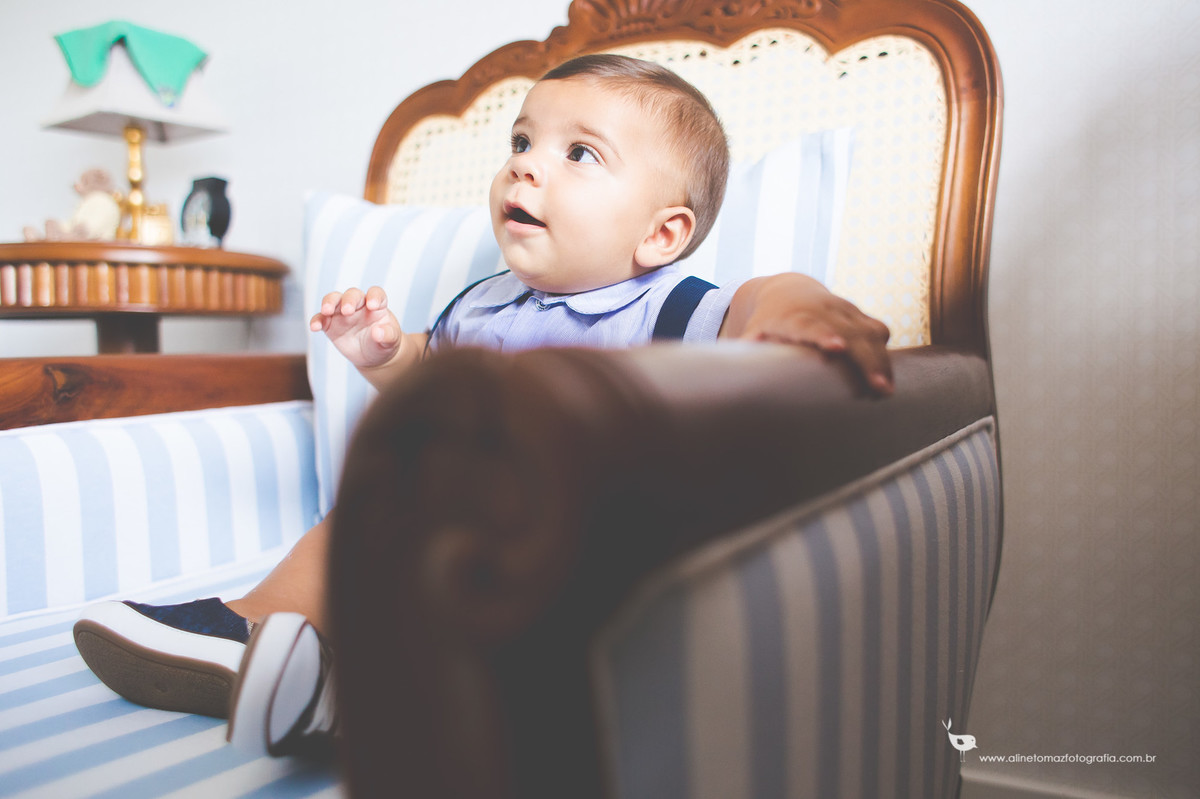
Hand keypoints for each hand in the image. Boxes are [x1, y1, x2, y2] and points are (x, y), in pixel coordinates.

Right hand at [310, 286, 402, 369]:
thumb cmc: (384, 343)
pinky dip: (317, 320)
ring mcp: (342, 313)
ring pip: (333, 300)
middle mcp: (359, 305)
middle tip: (347, 310)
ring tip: (326, 311)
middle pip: (352, 294)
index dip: (374, 296)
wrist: (373, 356)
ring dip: (329, 303)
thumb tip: (378, 332)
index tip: (372, 305)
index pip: (376, 293)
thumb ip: (388, 335)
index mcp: (377, 305)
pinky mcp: (330, 324)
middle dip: (348, 300)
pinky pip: (321, 319)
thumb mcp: (391, 341)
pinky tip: (315, 327)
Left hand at [723, 274, 893, 395]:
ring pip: (869, 332)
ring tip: (885, 390)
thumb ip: (748, 352)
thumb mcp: (753, 334)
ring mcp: (844, 310)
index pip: (811, 324)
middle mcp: (823, 309)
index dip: (824, 335)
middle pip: (849, 332)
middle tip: (878, 388)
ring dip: (881, 361)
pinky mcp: (858, 315)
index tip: (836, 348)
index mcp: (794, 315)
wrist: (785, 290)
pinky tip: (887, 377)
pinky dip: (884, 353)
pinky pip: (877, 331)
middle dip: (865, 359)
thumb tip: (728, 376)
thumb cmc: (766, 322)